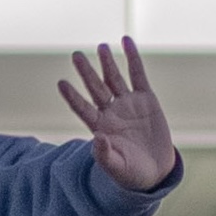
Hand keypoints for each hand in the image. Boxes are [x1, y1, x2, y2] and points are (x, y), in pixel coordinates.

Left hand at [59, 39, 175, 192]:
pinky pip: (138, 75)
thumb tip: (96, 137)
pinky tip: (126, 42)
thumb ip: (104, 154)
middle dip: (86, 72)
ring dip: (107, 62)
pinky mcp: (146, 99)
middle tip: (75, 55)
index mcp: (99, 127)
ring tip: (100, 46)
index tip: (61, 83)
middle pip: (95, 88)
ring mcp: (128, 104)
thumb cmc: (130, 173)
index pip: (82, 108)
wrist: (154, 171)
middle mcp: (110, 112)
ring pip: (114, 79)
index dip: (72, 96)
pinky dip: (132, 59)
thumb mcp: (116, 167)